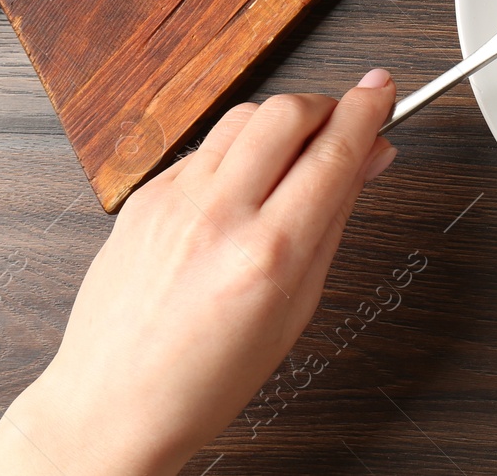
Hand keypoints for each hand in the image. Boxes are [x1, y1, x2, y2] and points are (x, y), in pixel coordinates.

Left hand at [0, 71, 397, 475]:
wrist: (114, 406)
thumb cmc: (205, 378)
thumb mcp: (298, 308)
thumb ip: (334, 221)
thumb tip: (366, 160)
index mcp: (268, 254)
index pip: (333, 151)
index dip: (367, 109)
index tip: (382, 90)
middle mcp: (217, 217)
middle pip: (287, 111)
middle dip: (326, 105)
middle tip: (343, 123)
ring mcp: (172, 202)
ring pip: (243, 116)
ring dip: (282, 121)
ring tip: (295, 154)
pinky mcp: (143, 198)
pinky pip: (204, 148)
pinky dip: (236, 152)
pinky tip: (243, 186)